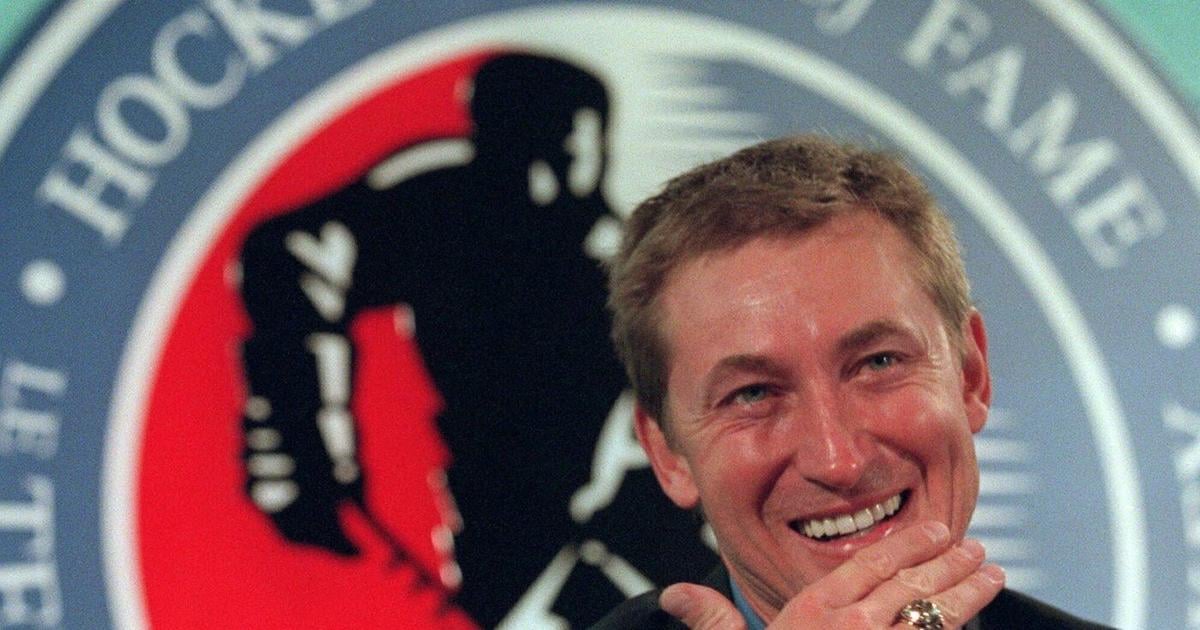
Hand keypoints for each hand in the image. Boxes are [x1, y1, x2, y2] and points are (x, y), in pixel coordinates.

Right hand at [660, 521, 1004, 628]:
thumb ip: (713, 622)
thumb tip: (674, 594)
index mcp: (813, 614)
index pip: (867, 566)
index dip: (905, 545)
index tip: (936, 531)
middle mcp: (853, 628)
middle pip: (909, 583)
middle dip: (947, 561)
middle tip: (974, 546)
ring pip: (936, 613)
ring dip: (968, 590)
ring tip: (992, 574)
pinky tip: (976, 622)